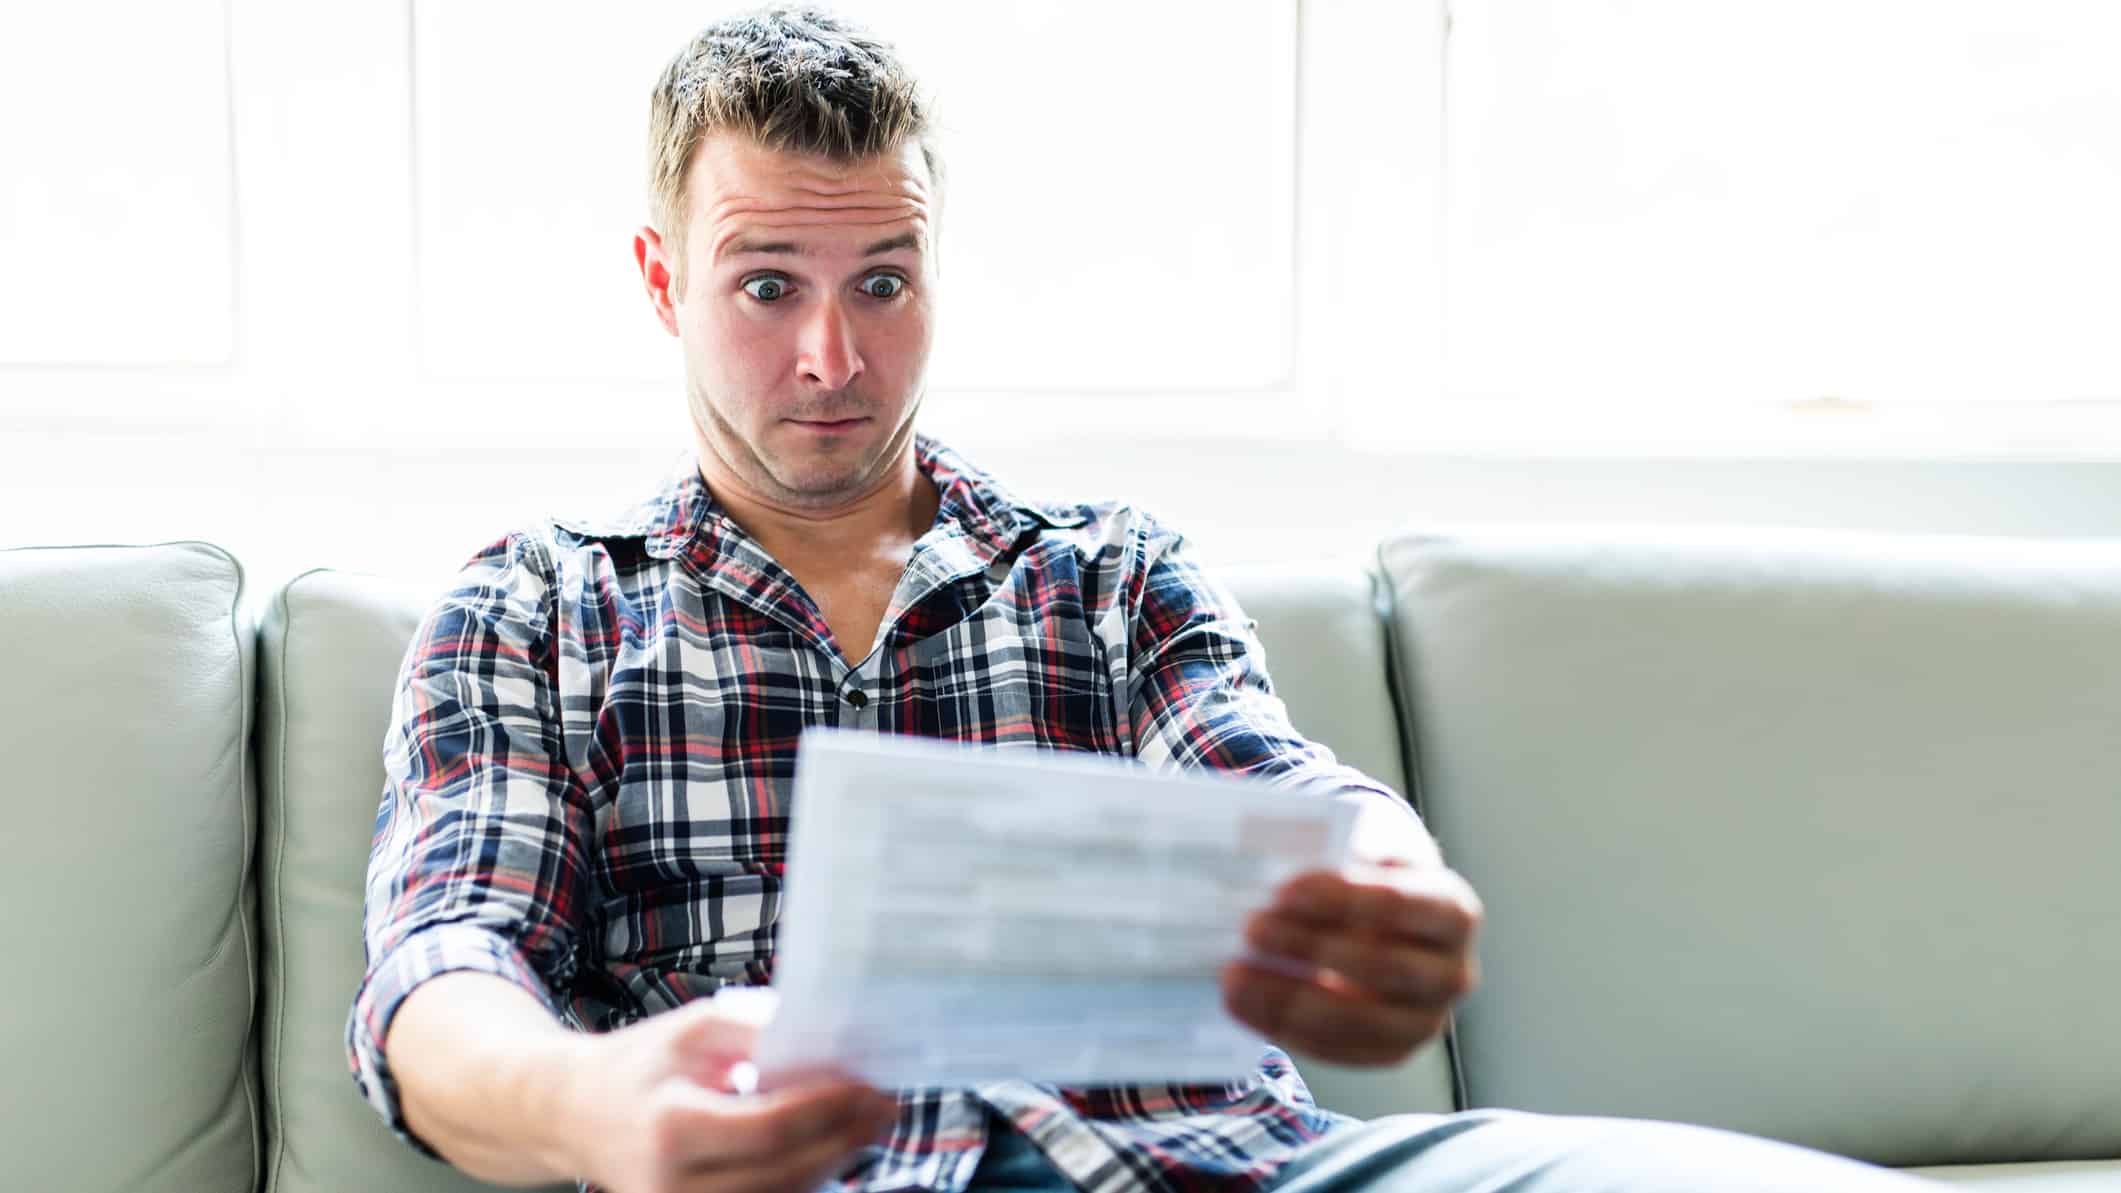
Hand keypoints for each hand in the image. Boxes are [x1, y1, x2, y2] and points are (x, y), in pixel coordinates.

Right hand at [559, 995, 897, 1192]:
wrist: (574, 1115)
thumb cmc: (640, 1066)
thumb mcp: (692, 1029)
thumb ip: (755, 1029)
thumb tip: (824, 1034)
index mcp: (671, 1126)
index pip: (768, 1128)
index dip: (828, 1111)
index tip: (871, 1088)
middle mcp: (672, 1184)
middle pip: (783, 1173)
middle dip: (844, 1141)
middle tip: (886, 1109)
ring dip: (831, 1166)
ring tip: (866, 1128)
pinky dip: (800, 1182)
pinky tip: (828, 1152)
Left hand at [1221, 801, 1482, 1065]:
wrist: (1392, 927)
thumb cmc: (1372, 882)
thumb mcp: (1366, 853)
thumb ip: (1337, 857)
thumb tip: (1280, 863)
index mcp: (1453, 912)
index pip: (1402, 905)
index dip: (1344, 898)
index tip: (1286, 889)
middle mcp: (1452, 973)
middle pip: (1380, 966)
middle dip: (1308, 947)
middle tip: (1252, 927)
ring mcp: (1424, 1021)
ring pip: (1355, 1019)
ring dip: (1286, 996)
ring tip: (1234, 972)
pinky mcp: (1389, 1052)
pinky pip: (1334, 1048)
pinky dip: (1280, 1024)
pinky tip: (1241, 1000)